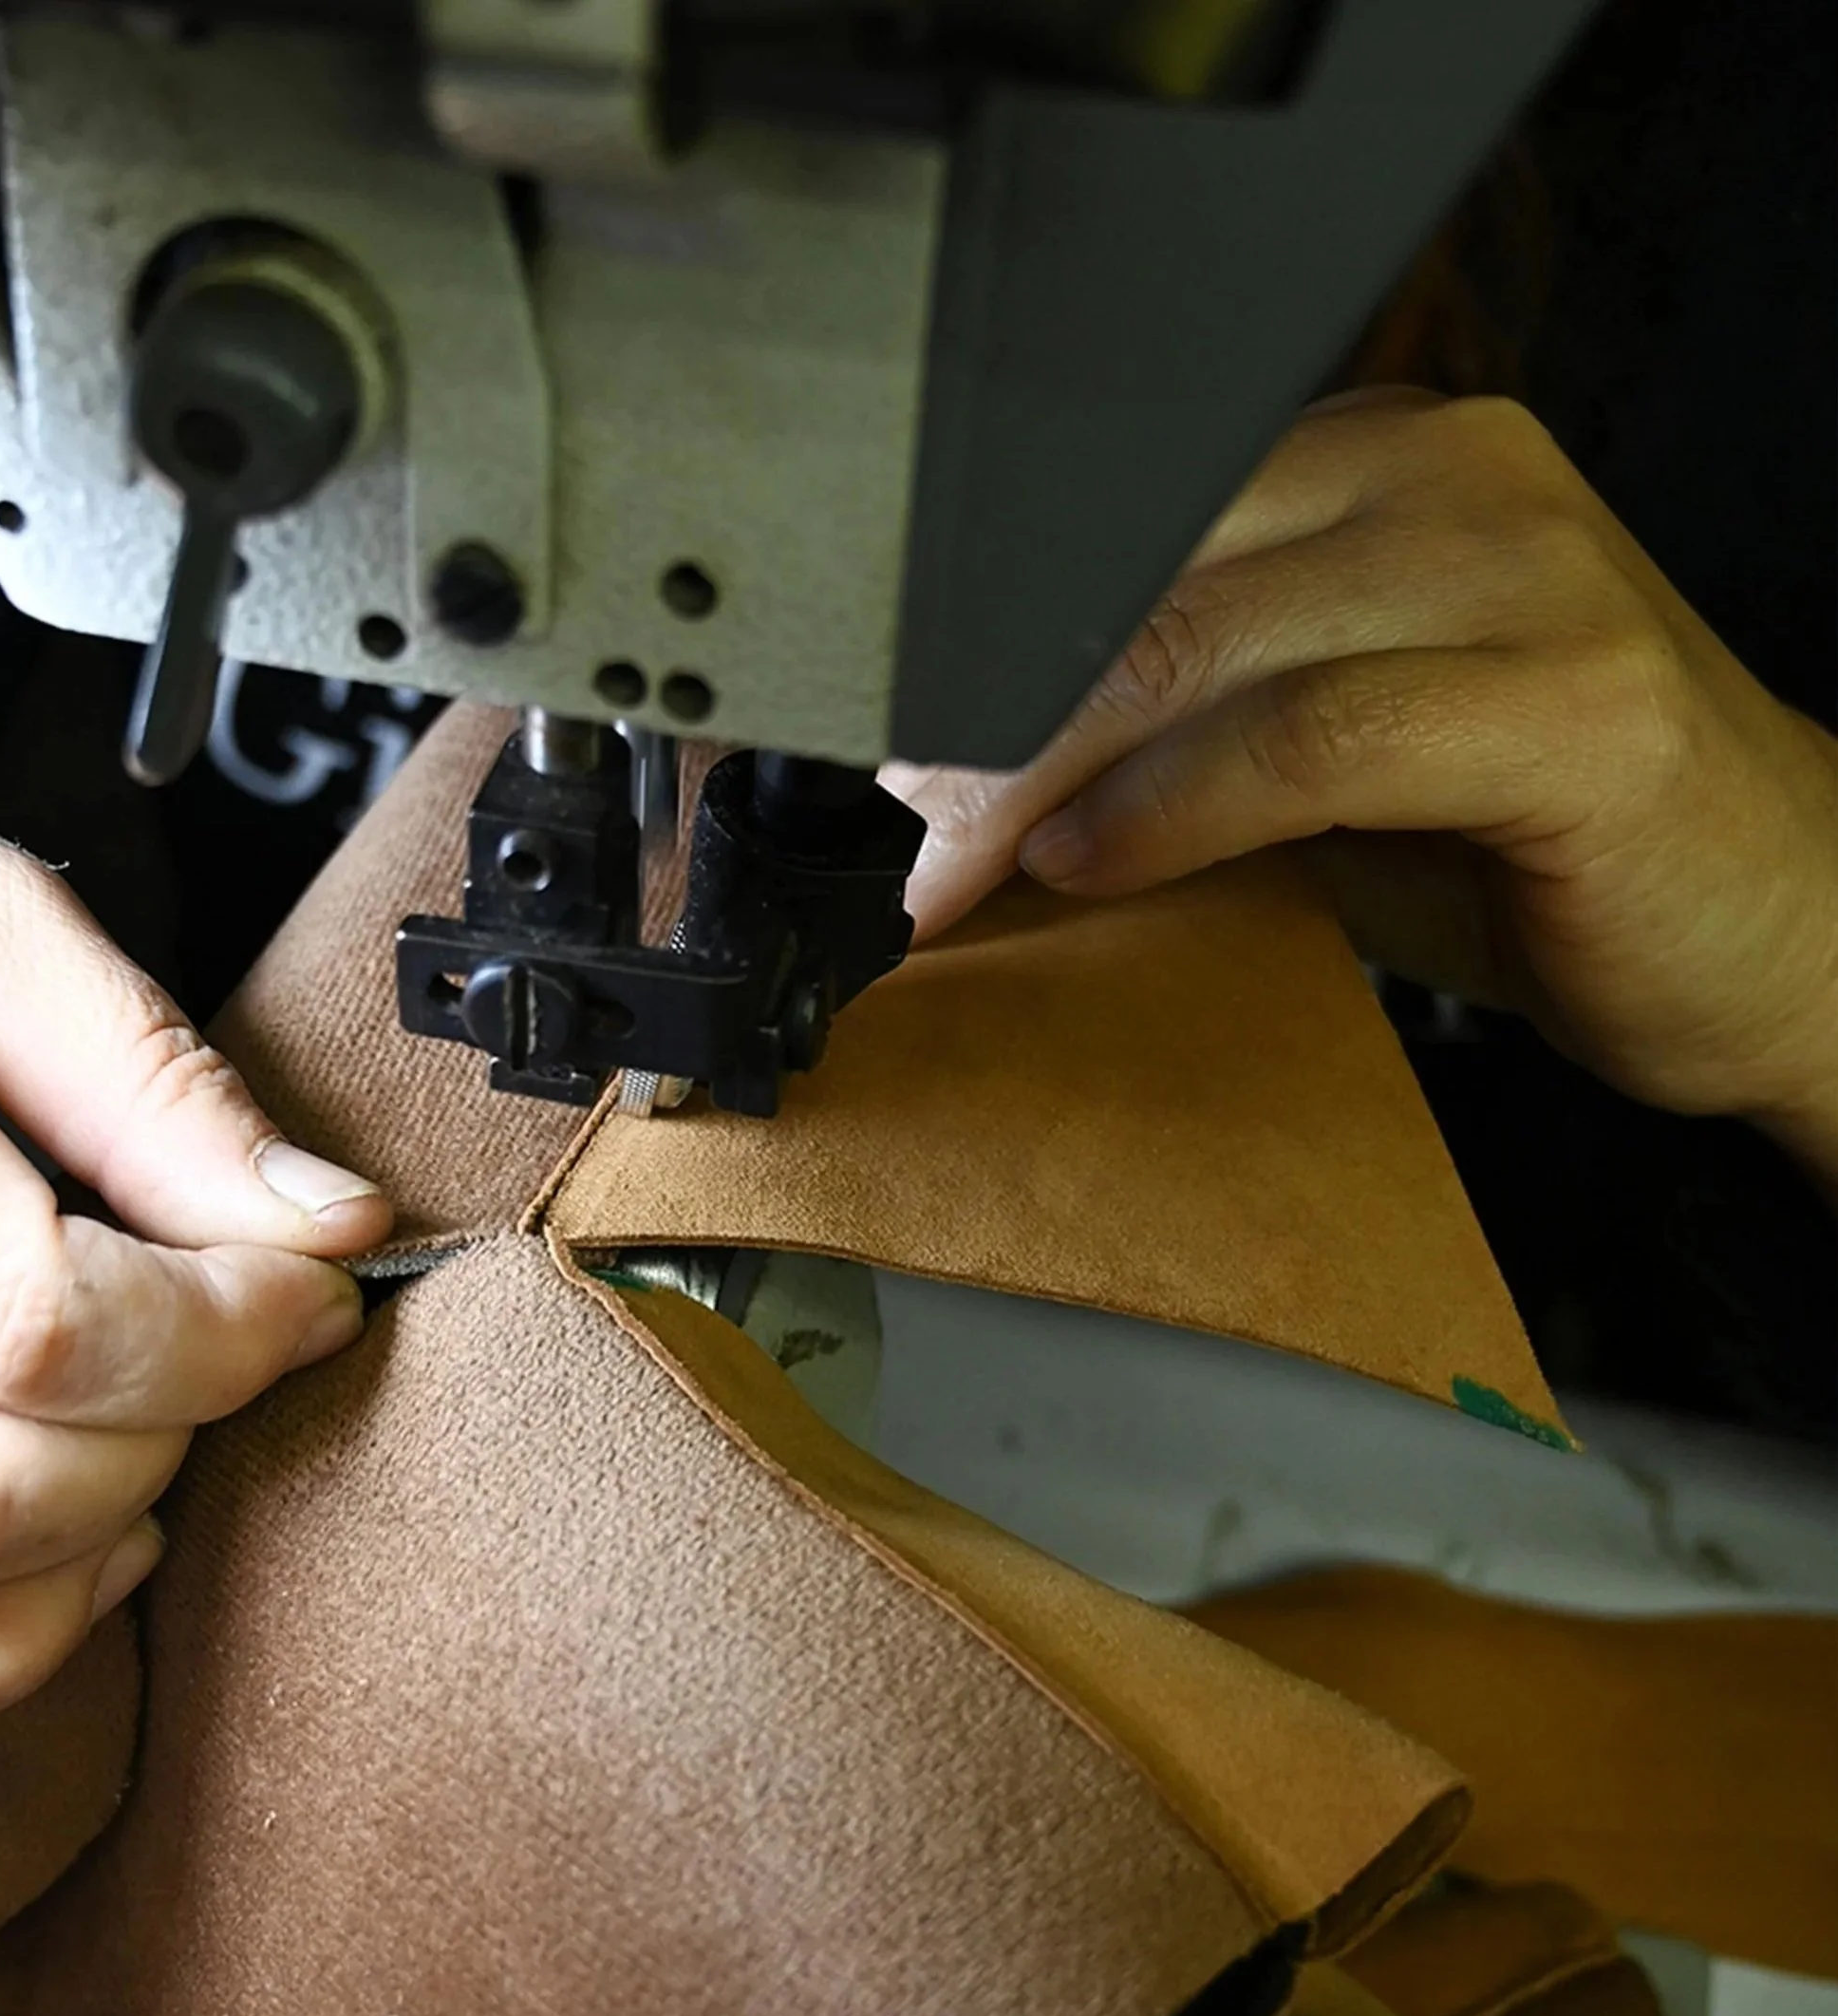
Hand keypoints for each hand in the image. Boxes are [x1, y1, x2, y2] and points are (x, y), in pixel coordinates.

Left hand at [893, 391, 1837, 1183]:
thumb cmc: (1543, 845)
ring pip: (1208, 646)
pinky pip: (1314, 735)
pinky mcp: (1574, 695)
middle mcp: (1454, 477)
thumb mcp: (1325, 770)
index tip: (894, 755)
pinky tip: (1097, 863)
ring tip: (968, 864)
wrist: (1775, 923)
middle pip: (1147, 581)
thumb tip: (964, 781)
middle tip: (908, 834)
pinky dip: (1180, 807)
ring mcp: (1526, 571)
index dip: (988, 649)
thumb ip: (1176, 740)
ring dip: (1054, 772)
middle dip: (996, 723)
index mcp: (1384, 462)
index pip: (1129, 529)